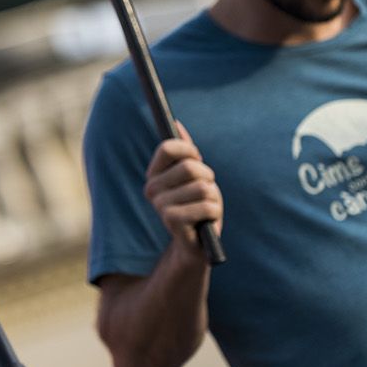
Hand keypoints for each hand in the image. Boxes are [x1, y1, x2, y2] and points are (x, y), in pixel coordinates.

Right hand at [143, 122, 222, 252]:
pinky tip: (206, 221)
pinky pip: (207, 206)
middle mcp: (152, 189)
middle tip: (205, 191)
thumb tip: (177, 123)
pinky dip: (214, 212)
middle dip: (207, 177)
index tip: (197, 158)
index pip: (168, 147)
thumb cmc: (197, 205)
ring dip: (213, 198)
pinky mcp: (173, 221)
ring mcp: (160, 205)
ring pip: (203, 188)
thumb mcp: (193, 176)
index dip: (189, 149)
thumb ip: (185, 151)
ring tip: (205, 208)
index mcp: (154, 175)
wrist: (197, 243)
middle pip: (190, 167)